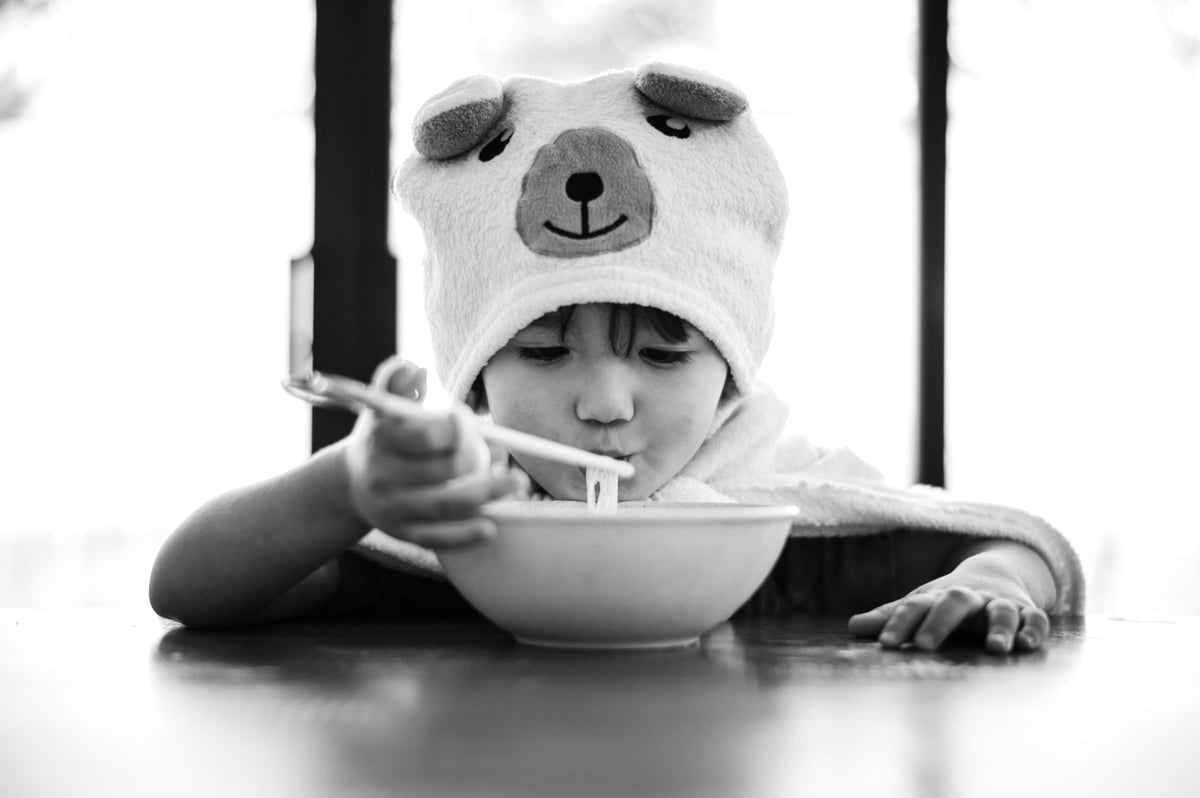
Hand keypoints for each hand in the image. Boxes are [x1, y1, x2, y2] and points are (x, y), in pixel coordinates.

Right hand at [343, 357, 527, 547]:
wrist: (349, 483)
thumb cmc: (381, 437)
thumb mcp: (383, 407)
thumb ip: (397, 383)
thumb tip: (415, 370)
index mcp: (381, 439)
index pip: (428, 435)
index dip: (459, 428)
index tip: (470, 420)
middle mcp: (382, 476)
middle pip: (444, 470)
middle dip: (480, 458)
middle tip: (501, 453)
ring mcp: (391, 508)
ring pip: (446, 504)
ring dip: (487, 495)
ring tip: (516, 484)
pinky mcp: (402, 533)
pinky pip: (437, 537)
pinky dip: (465, 534)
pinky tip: (491, 526)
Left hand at [847, 570, 1049, 654]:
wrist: (993, 574)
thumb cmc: (946, 600)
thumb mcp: (919, 604)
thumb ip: (890, 617)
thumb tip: (852, 627)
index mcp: (937, 597)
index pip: (914, 606)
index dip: (899, 624)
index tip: (884, 644)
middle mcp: (968, 598)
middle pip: (954, 602)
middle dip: (940, 623)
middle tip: (923, 646)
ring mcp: (999, 604)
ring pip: (1001, 610)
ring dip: (999, 627)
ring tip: (995, 648)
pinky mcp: (1026, 613)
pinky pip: (1035, 619)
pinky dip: (1034, 630)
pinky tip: (1028, 644)